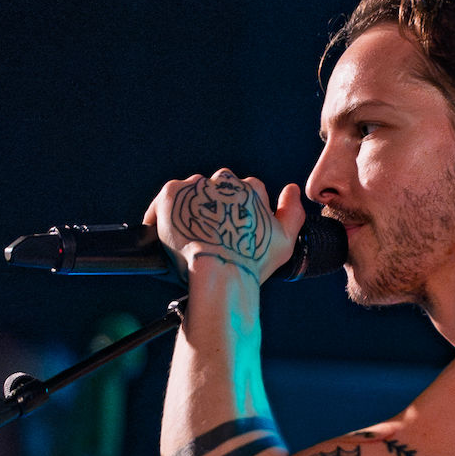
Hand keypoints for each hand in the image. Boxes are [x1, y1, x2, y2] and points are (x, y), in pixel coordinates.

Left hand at [142, 169, 305, 283]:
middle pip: (216, 191)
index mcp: (250, 188)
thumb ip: (292, 213)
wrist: (220, 275)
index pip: (244, 192)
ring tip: (189, 240)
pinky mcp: (171, 194)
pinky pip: (163, 204)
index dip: (238, 215)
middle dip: (214, 210)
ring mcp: (197, 185)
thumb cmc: (252, 262)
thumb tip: (291, 190)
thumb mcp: (284, 241)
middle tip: (211, 238)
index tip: (233, 232)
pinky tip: (165, 238)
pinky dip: (162, 219)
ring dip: (190, 212)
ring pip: (191, 195)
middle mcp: (224, 180)